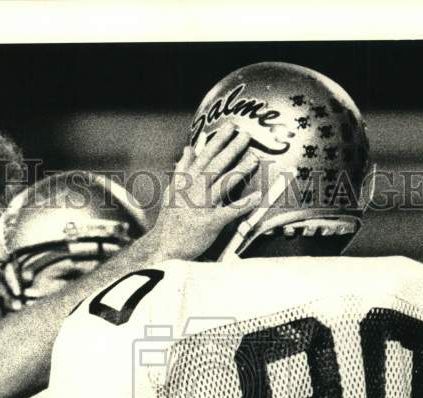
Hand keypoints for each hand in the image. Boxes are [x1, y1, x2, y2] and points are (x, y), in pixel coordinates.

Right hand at [146, 120, 261, 260]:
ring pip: (224, 183)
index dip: (218, 141)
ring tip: (255, 158)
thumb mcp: (172, 191)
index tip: (230, 127)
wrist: (164, 247)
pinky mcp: (211, 223)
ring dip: (241, 170)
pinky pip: (231, 211)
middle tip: (246, 135)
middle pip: (216, 165)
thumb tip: (188, 148)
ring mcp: (202, 206)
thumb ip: (182, 169)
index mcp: (186, 181)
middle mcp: (194, 190)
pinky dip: (245, 204)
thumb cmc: (170, 220)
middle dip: (232, 148)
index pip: (204, 156)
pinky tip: (258, 196)